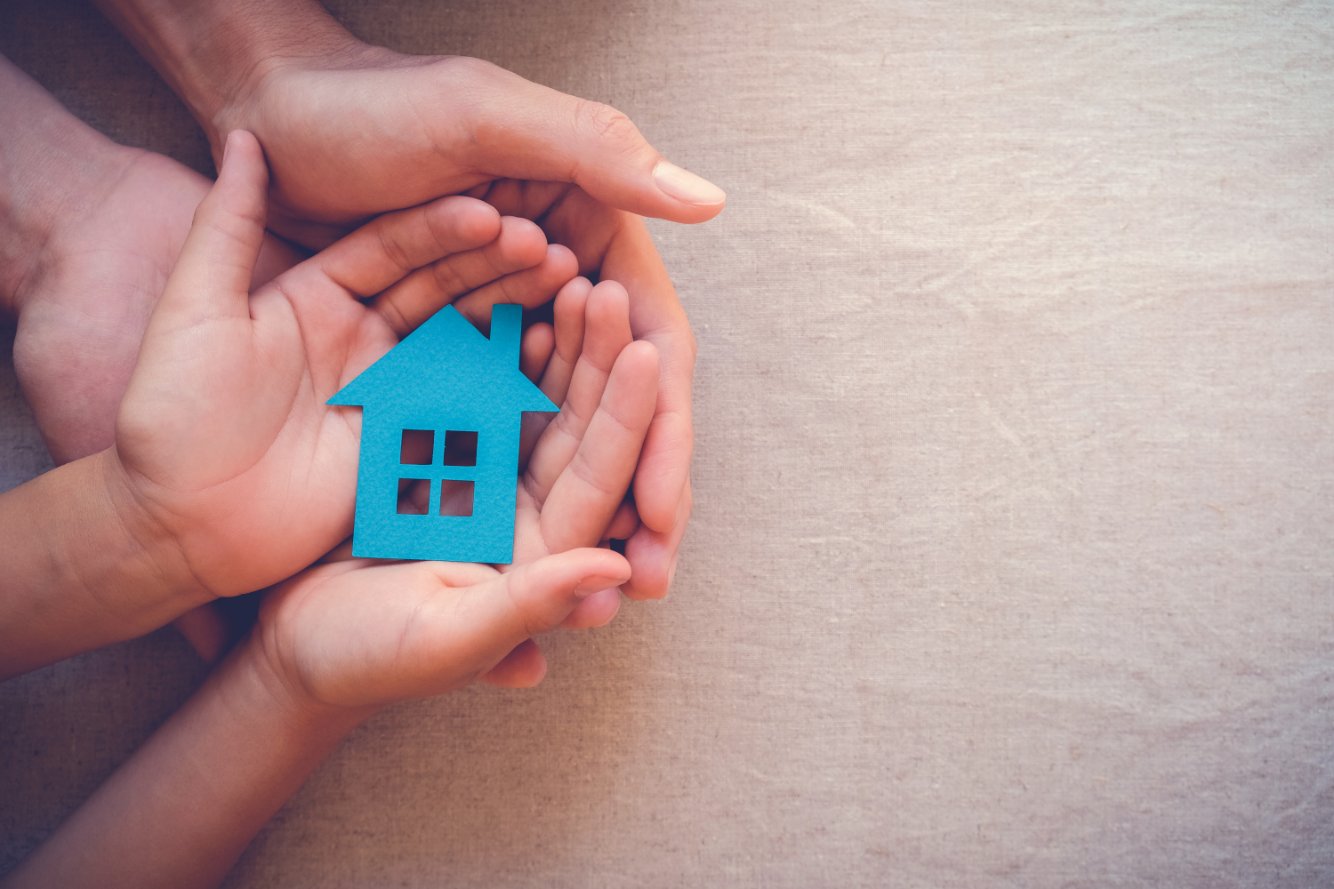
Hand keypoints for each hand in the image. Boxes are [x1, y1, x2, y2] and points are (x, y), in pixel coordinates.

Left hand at [110, 130, 575, 603]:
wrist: (177, 524)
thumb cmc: (170, 415)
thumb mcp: (194, 310)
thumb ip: (226, 225)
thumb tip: (244, 134)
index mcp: (319, 295)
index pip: (393, 247)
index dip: (442, 229)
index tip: (491, 211)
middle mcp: (363, 335)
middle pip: (441, 289)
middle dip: (494, 266)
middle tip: (549, 248)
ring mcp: (389, 389)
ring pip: (462, 340)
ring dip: (511, 313)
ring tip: (566, 289)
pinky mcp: (406, 441)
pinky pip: (464, 404)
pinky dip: (505, 379)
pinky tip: (546, 354)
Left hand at [200, 31, 711, 599]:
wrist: (271, 118)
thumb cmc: (374, 104)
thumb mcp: (483, 116)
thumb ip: (596, 154)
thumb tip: (710, 204)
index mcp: (588, 230)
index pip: (651, 344)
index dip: (667, 431)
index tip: (665, 513)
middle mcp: (553, 286)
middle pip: (617, 402)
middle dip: (641, 492)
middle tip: (652, 578)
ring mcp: (497, 323)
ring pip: (563, 428)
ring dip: (592, 508)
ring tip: (605, 593)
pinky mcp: (440, 349)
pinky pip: (492, 424)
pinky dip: (516, 484)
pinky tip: (530, 550)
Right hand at [255, 279, 657, 708]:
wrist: (288, 647)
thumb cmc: (365, 659)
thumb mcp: (444, 637)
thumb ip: (526, 606)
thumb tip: (614, 573)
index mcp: (541, 552)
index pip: (597, 477)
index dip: (623, 418)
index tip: (643, 353)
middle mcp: (524, 508)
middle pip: (574, 424)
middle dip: (594, 358)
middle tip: (608, 290)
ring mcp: (481, 473)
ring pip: (531, 395)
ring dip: (551, 338)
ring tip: (568, 271)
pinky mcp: (435, 448)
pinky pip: (473, 386)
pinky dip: (489, 341)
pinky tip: (503, 290)